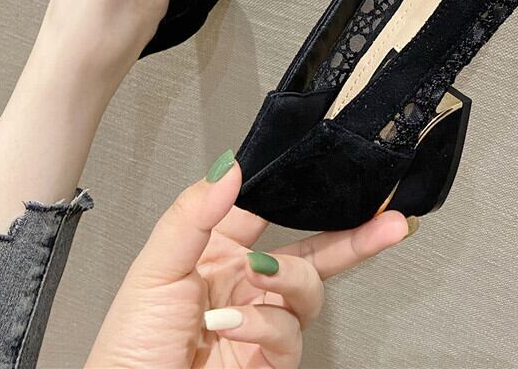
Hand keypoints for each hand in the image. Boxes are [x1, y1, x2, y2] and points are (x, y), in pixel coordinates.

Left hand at [86, 151, 411, 367]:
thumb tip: (230, 167)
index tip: (329, 173)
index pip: (269, 210)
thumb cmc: (130, 344)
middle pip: (312, 251)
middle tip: (387, 222)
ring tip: (257, 279)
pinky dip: (264, 326)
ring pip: (307, 290)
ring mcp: (260, 321)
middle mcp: (245, 281)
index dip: (298, 193)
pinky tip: (234, 326)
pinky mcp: (270, 360)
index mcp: (218, 249)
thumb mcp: (155, 267)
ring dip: (286, 281)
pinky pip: (289, 333)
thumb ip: (193, 214)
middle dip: (354, 238)